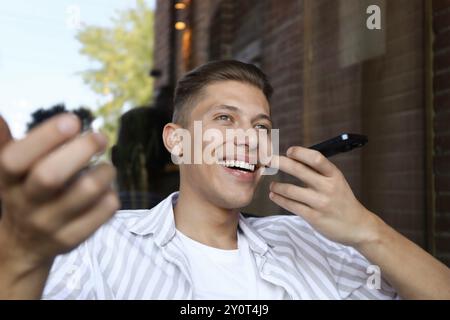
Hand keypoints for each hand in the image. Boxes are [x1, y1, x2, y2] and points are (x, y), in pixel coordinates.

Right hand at [0, 114, 118, 268]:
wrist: (23, 245)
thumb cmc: (24, 192)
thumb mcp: (10, 172)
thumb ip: (3, 144)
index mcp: (8, 181)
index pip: (15, 159)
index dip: (45, 137)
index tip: (73, 120)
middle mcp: (25, 204)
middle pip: (50, 176)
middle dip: (82, 150)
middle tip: (100, 137)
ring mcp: (50, 224)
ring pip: (86, 191)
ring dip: (105, 171)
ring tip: (106, 167)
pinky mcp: (73, 238)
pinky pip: (104, 211)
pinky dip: (111, 194)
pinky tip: (106, 191)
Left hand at [269, 146, 380, 246]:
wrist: (357, 227)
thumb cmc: (342, 200)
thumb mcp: (336, 181)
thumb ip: (318, 171)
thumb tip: (294, 157)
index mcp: (334, 175)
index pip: (316, 158)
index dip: (300, 152)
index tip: (289, 151)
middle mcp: (328, 187)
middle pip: (300, 170)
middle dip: (281, 163)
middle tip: (269, 160)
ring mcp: (320, 203)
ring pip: (291, 190)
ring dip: (277, 186)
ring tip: (271, 185)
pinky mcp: (314, 217)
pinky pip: (292, 206)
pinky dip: (280, 199)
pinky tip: (274, 196)